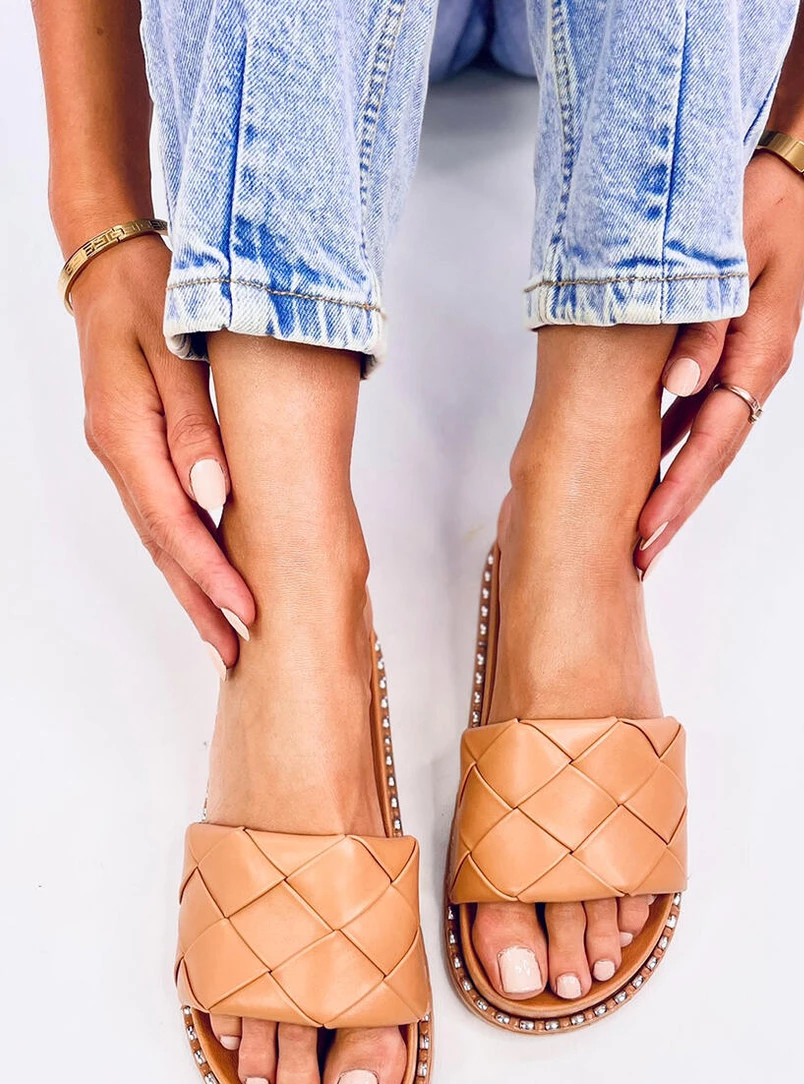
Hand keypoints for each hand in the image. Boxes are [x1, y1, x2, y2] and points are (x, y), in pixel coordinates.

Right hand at [72, 233, 253, 668]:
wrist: (110, 267)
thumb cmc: (149, 296)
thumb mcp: (176, 355)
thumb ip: (196, 430)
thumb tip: (216, 497)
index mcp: (126, 435)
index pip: (174, 523)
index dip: (212, 572)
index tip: (248, 610)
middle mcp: (118, 454)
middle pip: (162, 545)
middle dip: (200, 602)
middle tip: (235, 652)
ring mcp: (121, 455)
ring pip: (158, 537)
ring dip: (190, 587)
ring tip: (222, 634)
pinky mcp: (132, 449)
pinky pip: (157, 515)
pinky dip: (181, 554)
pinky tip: (200, 578)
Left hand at [635, 151, 803, 575]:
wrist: (789, 184)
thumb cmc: (756, 211)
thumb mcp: (729, 261)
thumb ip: (702, 327)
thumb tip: (676, 386)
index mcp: (757, 355)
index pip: (712, 440)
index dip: (678, 489)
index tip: (647, 529)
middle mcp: (754, 372)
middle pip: (711, 457)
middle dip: (675, 510)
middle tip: (639, 557)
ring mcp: (745, 368)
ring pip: (705, 442)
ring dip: (673, 486)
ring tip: (641, 531)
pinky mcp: (731, 358)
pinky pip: (700, 415)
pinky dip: (673, 447)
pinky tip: (646, 468)